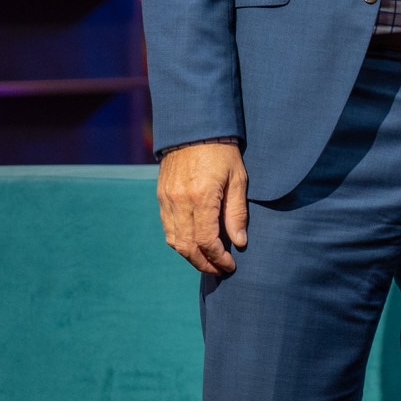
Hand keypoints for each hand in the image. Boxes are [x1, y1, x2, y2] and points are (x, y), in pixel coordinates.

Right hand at [157, 141, 247, 274]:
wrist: (195, 130)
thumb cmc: (223, 153)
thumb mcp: (238, 179)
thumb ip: (237, 212)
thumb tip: (239, 243)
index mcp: (201, 197)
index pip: (207, 240)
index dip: (218, 258)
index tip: (230, 266)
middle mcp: (180, 202)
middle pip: (187, 246)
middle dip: (204, 263)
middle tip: (220, 271)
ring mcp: (167, 200)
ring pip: (174, 241)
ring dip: (190, 256)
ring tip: (208, 262)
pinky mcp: (161, 198)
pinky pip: (168, 228)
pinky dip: (179, 242)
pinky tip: (193, 246)